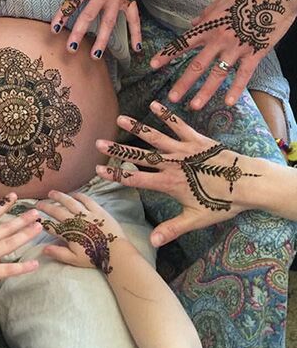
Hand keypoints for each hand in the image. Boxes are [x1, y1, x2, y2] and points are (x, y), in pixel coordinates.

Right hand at [0, 193, 40, 301]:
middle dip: (22, 220)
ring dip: (25, 235)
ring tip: (39, 228)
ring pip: (10, 244)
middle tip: (37, 212)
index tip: (14, 196)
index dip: (3, 205)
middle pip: (6, 228)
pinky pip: (8, 270)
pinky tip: (35, 263)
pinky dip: (22, 267)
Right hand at [36, 191, 123, 273]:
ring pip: (70, 202)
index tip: (36, 218)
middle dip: (46, 207)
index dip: (42, 222)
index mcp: (68, 233)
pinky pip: (86, 200)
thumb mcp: (74, 259)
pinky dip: (79, 196)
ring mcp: (86, 214)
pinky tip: (73, 194)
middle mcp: (75, 221)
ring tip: (51, 193)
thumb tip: (43, 249)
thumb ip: (58, 253)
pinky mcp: (98, 210)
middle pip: (57, 211)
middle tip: (38, 203)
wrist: (116, 251)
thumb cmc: (95, 257)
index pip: (51, 227)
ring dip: (60, 197)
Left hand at [50, 0, 155, 57]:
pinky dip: (136, 34)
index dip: (62, 15)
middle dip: (79, 33)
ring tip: (96, 56)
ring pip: (108, 22)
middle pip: (88, 16)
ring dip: (102, 40)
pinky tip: (136, 49)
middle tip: (71, 49)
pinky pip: (133, 19)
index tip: (54, 29)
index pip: (72, 1)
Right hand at [94, 100, 261, 246]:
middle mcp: (172, 164)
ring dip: (137, 127)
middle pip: (140, 155)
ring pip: (155, 136)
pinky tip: (154, 104)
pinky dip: (166, 114)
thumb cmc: (223, 203)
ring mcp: (183, 149)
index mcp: (169, 183)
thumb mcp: (196, 219)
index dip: (116, 174)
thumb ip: (172, 229)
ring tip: (120, 118)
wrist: (248, 184)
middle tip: (100, 142)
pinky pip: (178, 124)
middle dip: (118, 149)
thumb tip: (152, 242)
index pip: (136, 178)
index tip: (98, 169)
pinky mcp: (196, 139)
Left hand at [151, 0, 295, 108]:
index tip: (152, 66)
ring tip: (194, 106)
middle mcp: (219, 40)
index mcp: (208, 26)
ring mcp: (237, 48)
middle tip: (171, 98)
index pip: (183, 43)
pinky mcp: (255, 53)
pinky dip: (236, 89)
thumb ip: (206, 14)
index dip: (167, 55)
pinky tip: (228, 103)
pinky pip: (243, 75)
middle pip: (196, 65)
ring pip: (217, 74)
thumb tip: (192, 23)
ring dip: (205, 92)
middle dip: (183, 83)